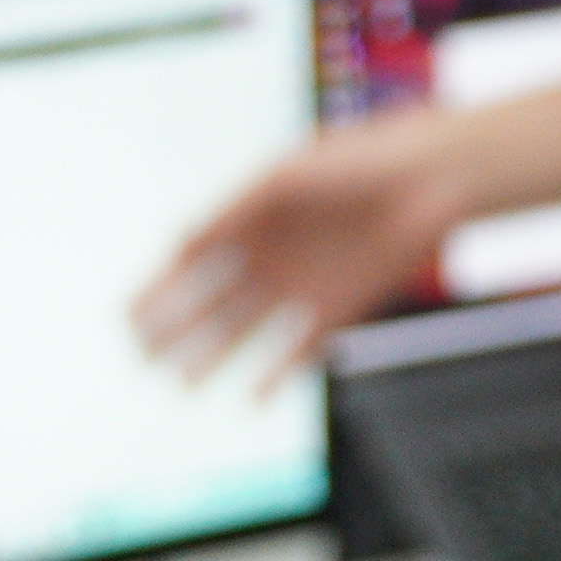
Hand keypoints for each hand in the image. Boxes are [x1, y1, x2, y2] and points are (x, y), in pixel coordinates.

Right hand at [131, 110, 474, 385]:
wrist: (433, 180)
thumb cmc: (359, 161)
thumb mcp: (283, 178)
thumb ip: (231, 213)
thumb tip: (180, 243)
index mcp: (250, 217)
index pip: (190, 261)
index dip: (159, 288)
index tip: (127, 316)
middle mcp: (270, 255)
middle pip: (210, 302)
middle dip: (174, 330)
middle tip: (141, 358)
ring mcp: (301, 285)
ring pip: (246, 332)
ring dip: (213, 358)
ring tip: (181, 385)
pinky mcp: (338, 309)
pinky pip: (298, 350)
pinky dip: (275, 375)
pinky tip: (251, 399)